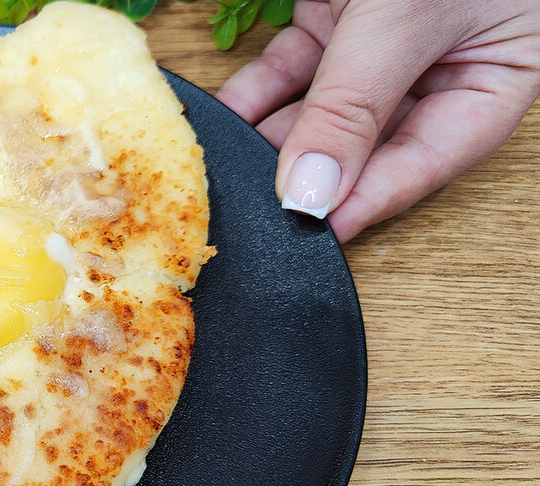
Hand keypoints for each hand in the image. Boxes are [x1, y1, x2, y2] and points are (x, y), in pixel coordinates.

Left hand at [217, 0, 539, 242]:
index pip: (426, 162)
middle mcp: (440, 66)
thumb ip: (356, 103)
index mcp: (496, 77)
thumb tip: (314, 191)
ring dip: (267, 139)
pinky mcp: (336, 15)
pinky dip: (252, 95)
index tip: (309, 237)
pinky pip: (290, 70)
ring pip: (318, 112)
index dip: (366, 203)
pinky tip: (217, 123)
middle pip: (365, 144)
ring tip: (221, 172)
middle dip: (305, 174)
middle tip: (251, 210)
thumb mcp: (407, 18)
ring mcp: (383, 42)